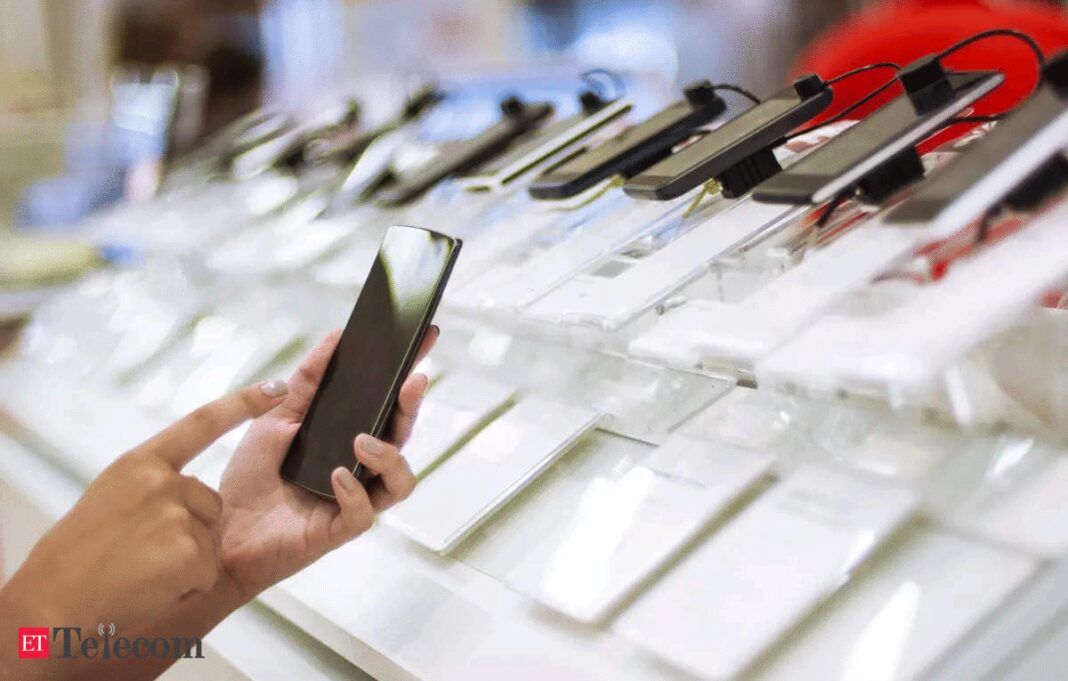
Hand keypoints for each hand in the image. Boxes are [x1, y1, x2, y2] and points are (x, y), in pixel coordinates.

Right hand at [0, 382, 286, 636]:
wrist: (49, 606)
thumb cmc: (75, 560)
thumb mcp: (111, 501)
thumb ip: (149, 487)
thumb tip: (181, 487)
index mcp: (138, 463)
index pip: (201, 423)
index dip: (242, 404)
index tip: (276, 387)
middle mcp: (159, 481)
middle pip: (210, 503)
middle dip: (190, 533)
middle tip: (139, 555)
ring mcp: (174, 513)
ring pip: (210, 538)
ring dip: (186, 562)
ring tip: (140, 571)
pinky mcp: (188, 551)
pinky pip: (207, 570)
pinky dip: (185, 586)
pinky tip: (150, 587)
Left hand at [217, 327, 436, 597]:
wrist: (216, 531)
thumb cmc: (250, 477)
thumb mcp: (275, 416)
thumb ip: (307, 381)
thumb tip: (336, 337)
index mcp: (349, 440)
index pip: (389, 406)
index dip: (408, 377)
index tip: (425, 340)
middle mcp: (360, 470)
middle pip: (402, 438)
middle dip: (411, 407)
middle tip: (411, 381)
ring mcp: (352, 501)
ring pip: (400, 482)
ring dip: (390, 456)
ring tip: (363, 440)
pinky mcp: (336, 531)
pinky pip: (363, 514)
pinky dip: (355, 493)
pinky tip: (337, 475)